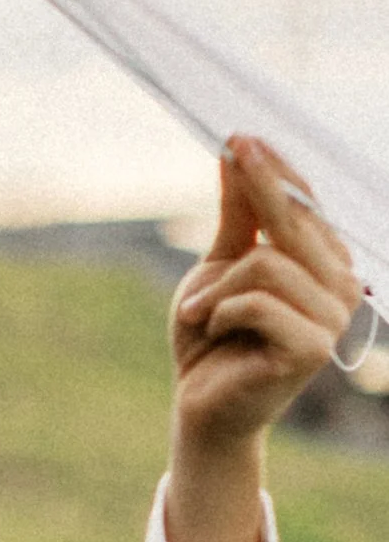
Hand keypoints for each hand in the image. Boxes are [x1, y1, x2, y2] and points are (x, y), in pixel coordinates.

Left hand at [171, 139, 359, 433]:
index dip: (275, 170)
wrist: (201, 405)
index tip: (241, 136)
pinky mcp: (313, 349)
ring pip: (268, 264)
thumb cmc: (212, 336)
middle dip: (256, 187)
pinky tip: (213, 330)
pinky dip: (221, 312)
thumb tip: (239, 150)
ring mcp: (333, 319)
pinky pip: (258, 303)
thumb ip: (239, 214)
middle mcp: (341, 286)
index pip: (307, 205)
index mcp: (326, 263)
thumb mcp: (219, 264)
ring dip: (217, 288)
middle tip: (231, 148)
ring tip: (199, 313)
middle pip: (295, 222)